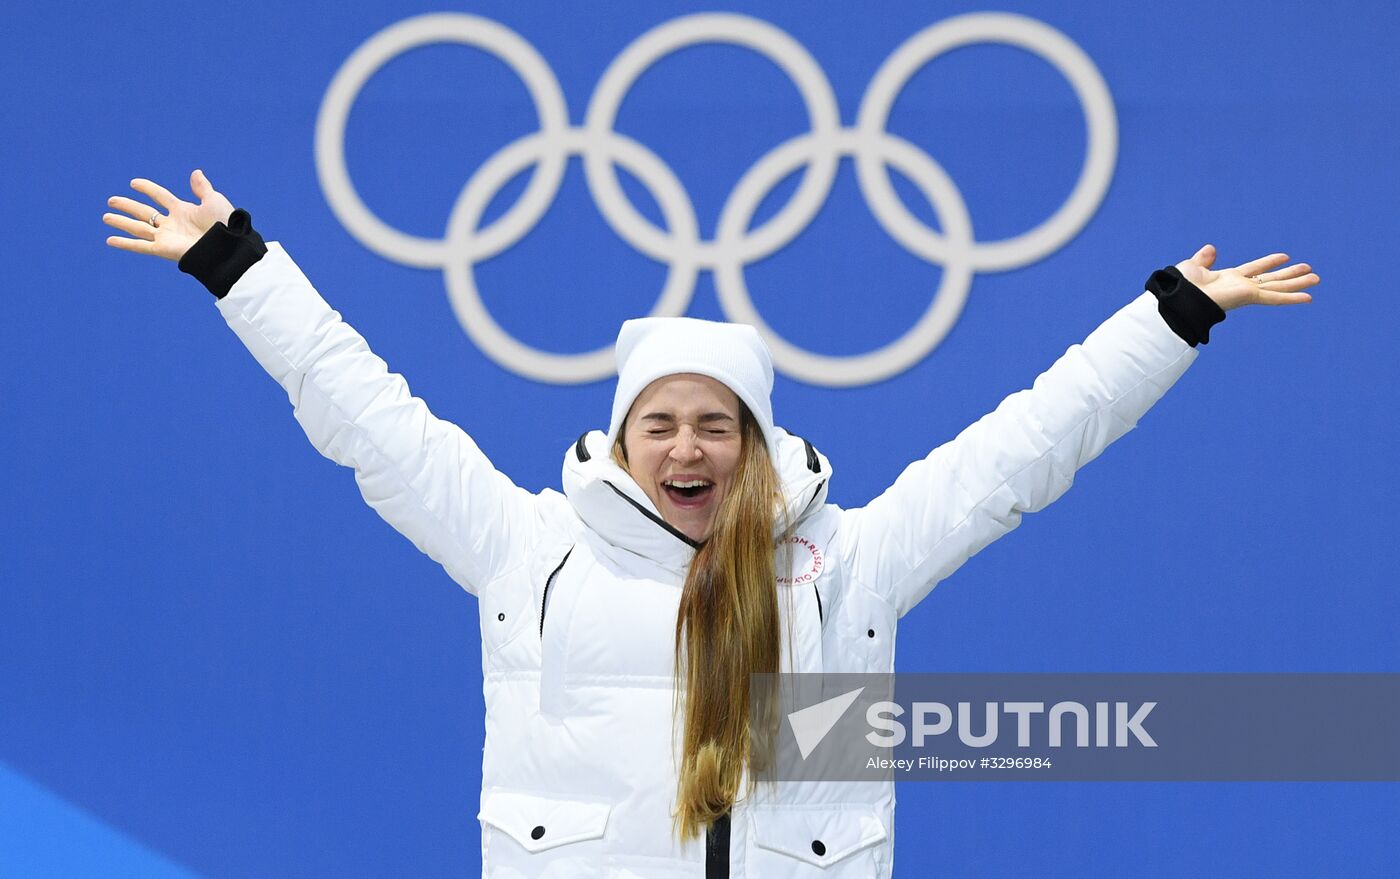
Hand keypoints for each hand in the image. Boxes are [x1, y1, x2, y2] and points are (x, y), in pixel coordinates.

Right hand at [104, 170, 234, 261]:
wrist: (225, 247)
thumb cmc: (223, 225)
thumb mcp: (213, 201)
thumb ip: (202, 188)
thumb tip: (196, 172)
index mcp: (183, 211)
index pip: (160, 196)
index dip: (148, 189)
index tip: (134, 183)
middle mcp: (172, 224)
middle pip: (145, 212)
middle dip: (128, 206)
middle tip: (111, 200)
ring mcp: (166, 237)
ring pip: (138, 227)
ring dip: (121, 222)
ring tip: (105, 217)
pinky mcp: (163, 249)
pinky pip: (140, 246)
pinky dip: (124, 243)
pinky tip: (109, 240)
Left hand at [1175, 244, 1318, 311]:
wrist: (1179, 296)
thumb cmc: (1182, 286)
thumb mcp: (1194, 266)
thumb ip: (1204, 258)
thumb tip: (1211, 248)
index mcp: (1229, 278)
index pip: (1254, 269)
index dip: (1268, 262)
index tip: (1284, 256)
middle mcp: (1241, 286)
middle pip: (1272, 279)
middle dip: (1290, 275)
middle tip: (1309, 271)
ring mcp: (1247, 292)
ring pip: (1279, 287)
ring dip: (1297, 283)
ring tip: (1316, 279)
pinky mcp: (1250, 297)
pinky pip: (1275, 297)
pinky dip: (1292, 298)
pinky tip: (1309, 297)